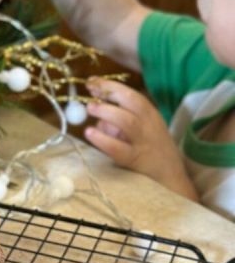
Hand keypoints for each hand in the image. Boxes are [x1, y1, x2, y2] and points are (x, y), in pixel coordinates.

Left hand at [84, 78, 198, 200]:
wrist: (171, 179)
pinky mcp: (136, 160)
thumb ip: (120, 122)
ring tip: (90, 109)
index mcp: (151, 115)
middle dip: (110, 93)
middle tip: (90, 94)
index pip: (132, 95)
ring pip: (127, 122)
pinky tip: (90, 133)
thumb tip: (96, 115)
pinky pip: (118, 148)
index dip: (111, 86)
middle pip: (132, 103)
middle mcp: (150, 125)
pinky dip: (103, 139)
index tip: (92, 82)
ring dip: (106, 112)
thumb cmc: (153, 152)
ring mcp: (144, 143)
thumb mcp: (141, 131)